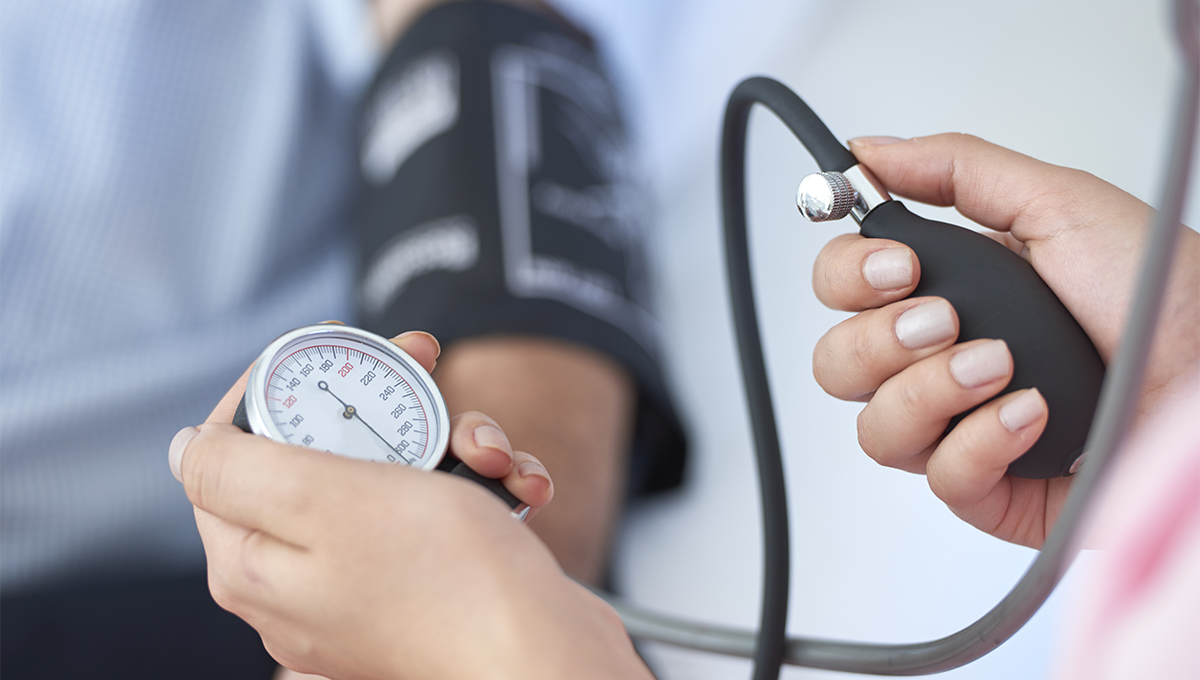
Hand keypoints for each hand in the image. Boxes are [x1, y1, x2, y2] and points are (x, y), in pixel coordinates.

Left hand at [170, 331, 650, 678]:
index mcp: (255, 561)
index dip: (278, 385)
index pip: (232, 449)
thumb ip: (238, 468)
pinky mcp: (431, 583)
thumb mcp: (325, 500)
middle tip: (426, 363)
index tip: (333, 350)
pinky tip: (518, 486)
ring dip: (451, 442)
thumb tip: (188, 447)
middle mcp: (304, 578)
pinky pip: (442, 511)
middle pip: (323, 452)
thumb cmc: (448, 582)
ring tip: (488, 454)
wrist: (548, 655)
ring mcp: (370, 583)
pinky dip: (481, 485)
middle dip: (386, 404)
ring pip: (394, 473)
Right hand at [812, 134, 1198, 547]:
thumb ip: (956, 170)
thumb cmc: (1162, 294)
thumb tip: (865, 153)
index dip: (848, 277)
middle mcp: (940, 360)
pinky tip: (1032, 415)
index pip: (840, 288)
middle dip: (880, 339)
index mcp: (947, 288)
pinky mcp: (991, 488)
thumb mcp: (1058, 204)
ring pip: (875, 430)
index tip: (900, 266)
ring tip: (1000, 367)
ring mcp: (960, 426)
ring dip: (931, 391)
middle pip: (836, 364)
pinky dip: (982, 443)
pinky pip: (940, 478)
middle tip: (947, 320)